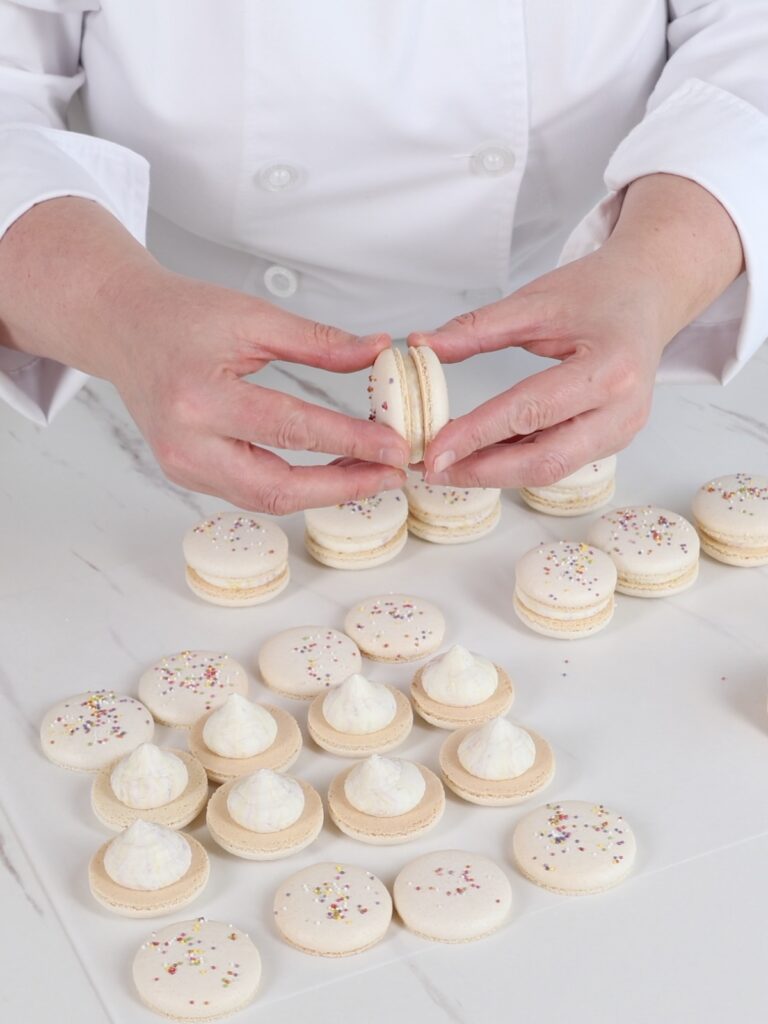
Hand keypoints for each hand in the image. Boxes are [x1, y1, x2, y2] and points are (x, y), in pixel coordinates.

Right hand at [0, 198, 407, 513]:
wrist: (122, 326)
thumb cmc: (180, 315)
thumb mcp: (253, 317)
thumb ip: (318, 343)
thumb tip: (376, 352)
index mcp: (200, 398)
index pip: (290, 429)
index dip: (350, 441)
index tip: (395, 445)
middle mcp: (186, 443)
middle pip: (277, 487)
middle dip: (342, 488)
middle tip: (391, 474)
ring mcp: (182, 465)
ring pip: (265, 499)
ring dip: (322, 492)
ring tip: (369, 473)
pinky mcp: (186, 473)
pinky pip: (249, 492)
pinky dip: (293, 486)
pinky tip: (329, 472)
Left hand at [409, 249, 660, 487]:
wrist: (648, 293)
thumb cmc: (599, 291)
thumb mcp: (535, 300)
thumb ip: (477, 329)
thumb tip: (423, 346)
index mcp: (609, 369)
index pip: (530, 410)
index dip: (477, 434)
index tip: (434, 449)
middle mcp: (623, 410)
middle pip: (544, 460)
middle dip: (483, 471)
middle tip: (434, 470)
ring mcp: (622, 431)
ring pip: (550, 470)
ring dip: (496, 473)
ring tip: (450, 466)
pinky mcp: (613, 439)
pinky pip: (558, 460)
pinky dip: (516, 462)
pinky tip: (481, 457)